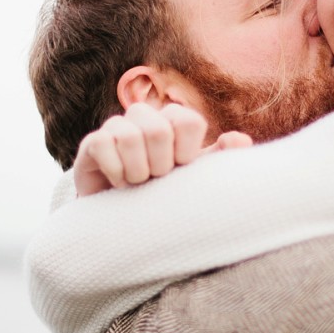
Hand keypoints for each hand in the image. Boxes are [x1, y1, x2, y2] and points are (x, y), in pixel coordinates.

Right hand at [72, 102, 251, 195]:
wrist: (127, 215)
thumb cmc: (168, 192)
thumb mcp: (197, 178)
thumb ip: (220, 159)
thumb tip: (241, 140)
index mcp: (175, 121)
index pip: (188, 120)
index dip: (187, 151)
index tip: (182, 168)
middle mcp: (146, 117)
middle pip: (159, 129)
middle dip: (161, 164)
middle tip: (157, 179)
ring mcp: (118, 126)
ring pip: (130, 135)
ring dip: (138, 170)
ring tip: (139, 183)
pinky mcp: (92, 141)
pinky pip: (103, 145)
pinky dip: (115, 171)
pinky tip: (119, 183)